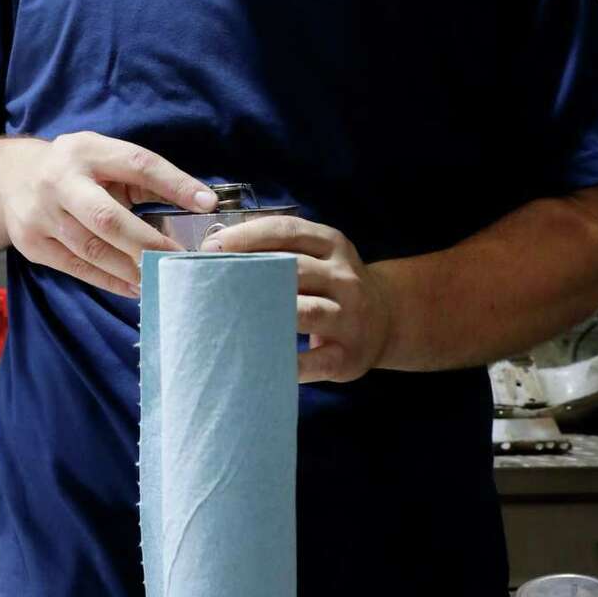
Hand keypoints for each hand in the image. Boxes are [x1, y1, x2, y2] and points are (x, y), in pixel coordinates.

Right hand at [2, 132, 216, 296]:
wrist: (7, 181)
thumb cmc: (73, 170)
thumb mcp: (102, 157)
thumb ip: (142, 178)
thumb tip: (197, 202)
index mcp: (86, 151)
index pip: (137, 164)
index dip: (174, 184)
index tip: (206, 203)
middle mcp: (60, 181)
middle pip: (106, 218)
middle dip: (147, 242)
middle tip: (180, 259)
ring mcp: (41, 216)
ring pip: (91, 250)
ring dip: (131, 268)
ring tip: (162, 277)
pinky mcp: (32, 245)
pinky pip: (77, 268)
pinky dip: (109, 280)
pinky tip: (135, 286)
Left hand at [201, 215, 392, 383]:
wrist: (388, 320)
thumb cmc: (333, 286)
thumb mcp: (321, 255)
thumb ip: (282, 248)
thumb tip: (218, 247)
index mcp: (332, 245)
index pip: (287, 231)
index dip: (247, 236)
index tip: (211, 247)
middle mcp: (344, 278)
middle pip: (293, 270)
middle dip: (248, 275)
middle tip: (209, 284)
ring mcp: (350, 317)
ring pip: (305, 312)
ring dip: (265, 316)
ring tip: (227, 320)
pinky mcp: (348, 355)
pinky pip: (314, 361)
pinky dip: (287, 364)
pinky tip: (259, 364)